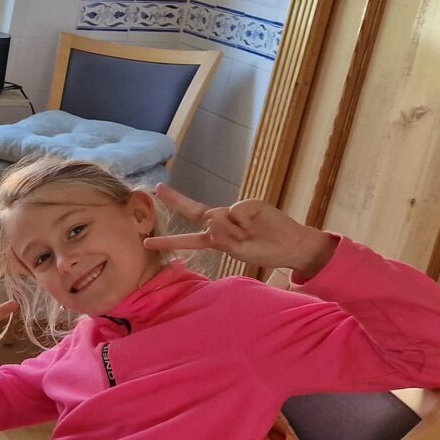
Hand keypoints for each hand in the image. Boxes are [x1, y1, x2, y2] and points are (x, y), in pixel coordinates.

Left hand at [145, 184, 336, 274]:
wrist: (292, 246)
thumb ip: (222, 238)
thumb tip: (211, 218)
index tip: (147, 241)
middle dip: (175, 200)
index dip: (168, 239)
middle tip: (156, 189)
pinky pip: (236, 212)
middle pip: (194, 211)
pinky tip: (256, 226)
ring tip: (249, 237)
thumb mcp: (237, 251)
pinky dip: (243, 222)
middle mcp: (222, 221)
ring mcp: (235, 211)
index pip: (189, 237)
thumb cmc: (264, 250)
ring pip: (216, 218)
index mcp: (216, 237)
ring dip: (229, 232)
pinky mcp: (249, 203)